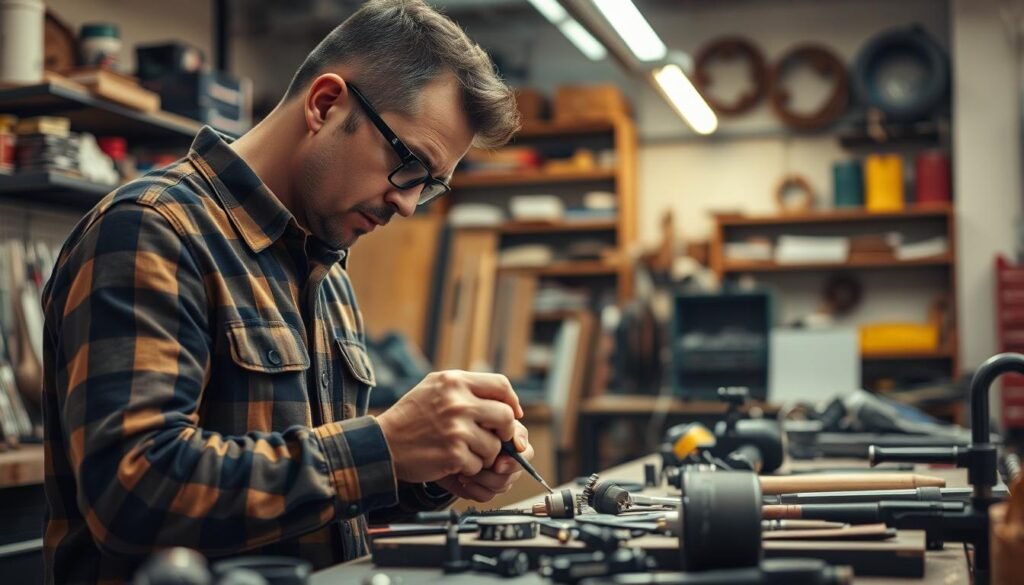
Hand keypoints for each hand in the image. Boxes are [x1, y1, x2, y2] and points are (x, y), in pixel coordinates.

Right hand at [377, 370, 523, 483]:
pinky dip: (468, 468)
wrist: (382, 444)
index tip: (513, 413)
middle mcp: (458, 402)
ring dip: (484, 454)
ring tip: (464, 451)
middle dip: (505, 432)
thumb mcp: (434, 388)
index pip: (500, 385)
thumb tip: (504, 401)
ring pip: (494, 446)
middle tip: (496, 438)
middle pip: (505, 416)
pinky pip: (478, 464)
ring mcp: (456, 429)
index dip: (512, 401)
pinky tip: (451, 461)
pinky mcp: (454, 454)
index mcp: (454, 382)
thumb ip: (466, 388)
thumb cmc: (410, 417)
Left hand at [436, 421, 533, 501]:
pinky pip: (487, 495)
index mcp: (508, 438)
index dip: (515, 460)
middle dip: (499, 474)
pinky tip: (462, 478)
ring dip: (483, 479)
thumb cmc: (453, 424)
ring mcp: (494, 473)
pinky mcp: (481, 486)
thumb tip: (519, 443)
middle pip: (515, 472)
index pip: (525, 452)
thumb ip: (500, 422)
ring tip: (465, 468)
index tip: (499, 463)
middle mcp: (504, 457)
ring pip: (502, 485)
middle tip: (482, 468)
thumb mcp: (475, 415)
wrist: (431, 442)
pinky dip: (474, 489)